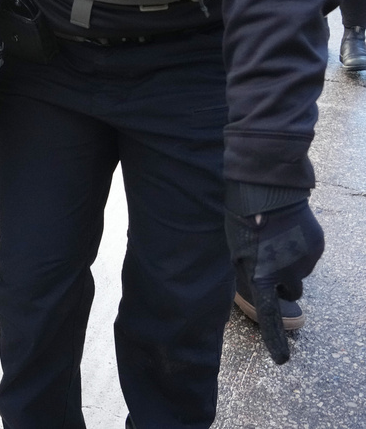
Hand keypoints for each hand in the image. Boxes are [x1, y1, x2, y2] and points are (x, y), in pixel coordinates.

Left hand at [225, 200, 323, 363]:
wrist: (268, 189)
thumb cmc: (241, 219)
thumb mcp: (234, 250)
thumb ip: (245, 273)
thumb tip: (256, 291)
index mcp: (262, 275)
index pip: (269, 315)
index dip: (274, 340)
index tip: (283, 361)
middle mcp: (288, 273)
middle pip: (289, 290)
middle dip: (281, 282)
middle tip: (267, 259)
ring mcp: (306, 260)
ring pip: (299, 271)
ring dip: (289, 261)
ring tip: (273, 237)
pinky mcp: (318, 247)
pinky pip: (308, 255)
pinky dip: (299, 248)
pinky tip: (286, 229)